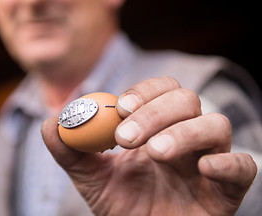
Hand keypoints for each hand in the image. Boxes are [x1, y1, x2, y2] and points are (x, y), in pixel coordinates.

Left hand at [41, 77, 256, 215]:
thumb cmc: (120, 204)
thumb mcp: (89, 176)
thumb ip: (70, 149)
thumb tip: (51, 122)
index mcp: (157, 127)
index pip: (162, 90)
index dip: (145, 92)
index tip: (122, 108)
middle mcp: (185, 137)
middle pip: (187, 101)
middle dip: (156, 113)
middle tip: (126, 138)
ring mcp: (208, 161)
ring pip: (216, 125)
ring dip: (185, 132)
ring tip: (155, 153)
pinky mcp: (226, 190)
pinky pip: (244, 167)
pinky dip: (228, 163)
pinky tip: (203, 169)